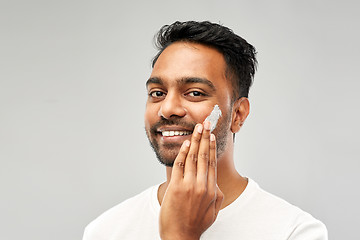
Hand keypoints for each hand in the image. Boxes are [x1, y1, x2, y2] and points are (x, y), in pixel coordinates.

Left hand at [159, 121, 223, 239]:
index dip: (211, 147)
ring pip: (192, 158)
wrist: (180, 237)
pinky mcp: (176, 188)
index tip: (212, 135)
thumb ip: (216, 194)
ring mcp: (189, 186)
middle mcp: (202, 185)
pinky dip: (182, 153)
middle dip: (205, 137)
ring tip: (197, 128)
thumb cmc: (196, 224)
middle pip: (204, 156)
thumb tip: (214, 181)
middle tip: (206, 123)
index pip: (211, 162)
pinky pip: (179, 166)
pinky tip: (185, 143)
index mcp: (212, 190)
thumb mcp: (213, 210)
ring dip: (195, 140)